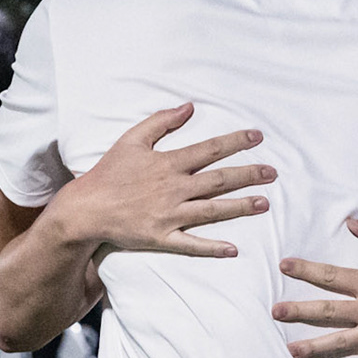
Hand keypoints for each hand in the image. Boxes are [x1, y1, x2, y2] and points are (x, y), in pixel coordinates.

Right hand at [55, 103, 274, 257]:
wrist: (85, 209)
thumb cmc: (108, 173)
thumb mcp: (131, 140)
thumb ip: (161, 122)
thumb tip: (189, 108)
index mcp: (168, 164)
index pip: (209, 150)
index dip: (235, 142)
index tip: (258, 137)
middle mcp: (173, 189)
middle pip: (218, 180)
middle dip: (248, 175)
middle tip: (272, 173)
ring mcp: (169, 215)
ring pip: (212, 211)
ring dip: (240, 207)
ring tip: (264, 204)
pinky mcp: (161, 238)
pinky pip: (191, 245)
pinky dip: (212, 248)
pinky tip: (233, 249)